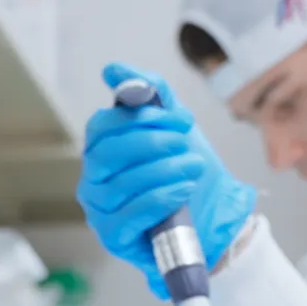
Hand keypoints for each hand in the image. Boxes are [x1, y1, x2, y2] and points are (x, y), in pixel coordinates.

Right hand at [76, 63, 257, 294]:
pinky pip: (131, 213)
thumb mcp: (175, 128)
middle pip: (108, 152)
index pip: (102, 126)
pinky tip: (184, 190)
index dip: (140, 117)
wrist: (213, 219)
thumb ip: (150, 94)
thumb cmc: (186, 174)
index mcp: (101, 151)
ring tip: (194, 166)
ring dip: (163, 169)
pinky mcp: (114, 237)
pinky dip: (160, 197)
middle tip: (184, 139)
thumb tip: (114, 69)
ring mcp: (99, 211)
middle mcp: (93, 180)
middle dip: (152, 141)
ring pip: (122, 182)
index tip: (180, 118)